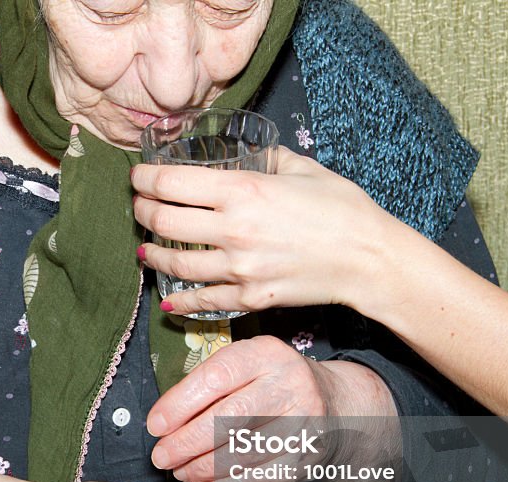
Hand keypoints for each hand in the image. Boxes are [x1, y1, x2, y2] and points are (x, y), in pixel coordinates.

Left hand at [132, 146, 397, 316]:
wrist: (369, 259)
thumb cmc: (343, 209)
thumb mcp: (303, 168)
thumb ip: (268, 158)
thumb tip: (252, 154)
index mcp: (243, 190)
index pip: (171, 183)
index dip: (144, 179)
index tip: (138, 177)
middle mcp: (233, 229)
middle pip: (163, 221)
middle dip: (142, 212)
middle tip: (139, 207)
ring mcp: (239, 268)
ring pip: (175, 263)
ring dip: (152, 255)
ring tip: (145, 250)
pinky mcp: (250, 297)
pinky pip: (204, 300)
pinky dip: (181, 301)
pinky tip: (168, 299)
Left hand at [147, 336, 328, 481]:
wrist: (334, 405)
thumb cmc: (270, 383)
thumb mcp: (246, 363)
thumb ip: (208, 382)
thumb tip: (163, 421)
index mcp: (266, 354)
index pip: (215, 378)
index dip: (179, 405)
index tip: (155, 426)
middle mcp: (289, 385)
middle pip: (228, 419)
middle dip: (186, 443)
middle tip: (161, 457)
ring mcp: (303, 423)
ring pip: (241, 453)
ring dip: (201, 468)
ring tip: (179, 472)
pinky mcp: (307, 457)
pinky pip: (258, 478)